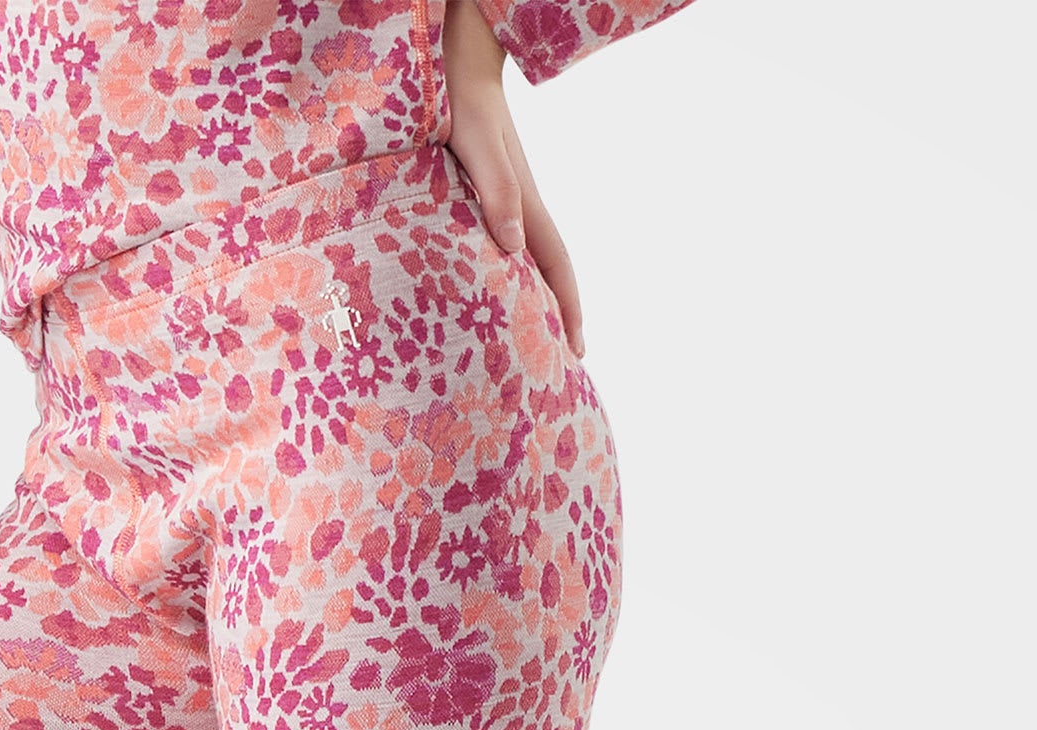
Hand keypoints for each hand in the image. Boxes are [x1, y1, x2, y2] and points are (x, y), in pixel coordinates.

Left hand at [441, 0, 584, 356]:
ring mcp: (507, 200)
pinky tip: (499, 287)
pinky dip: (511, 274)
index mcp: (525, 204)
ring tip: (535, 336)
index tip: (577, 349)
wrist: (458, 63)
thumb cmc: (463, 103)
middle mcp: (522, 206)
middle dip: (561, 314)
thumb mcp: (477, 148)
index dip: (569, 308)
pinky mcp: (488, 194)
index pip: (556, 266)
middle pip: (550, 270)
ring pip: (530, 260)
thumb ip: (496, 193)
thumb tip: (513, 248)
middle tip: (564, 359)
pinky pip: (506, 245)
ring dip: (537, 298)